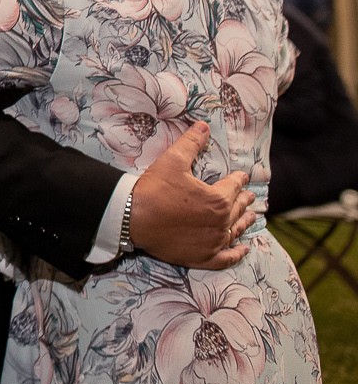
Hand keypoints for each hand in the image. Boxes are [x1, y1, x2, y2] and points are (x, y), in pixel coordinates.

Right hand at [129, 122, 255, 268]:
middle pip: (237, 209)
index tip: (241, 176)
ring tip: (250, 217)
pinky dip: (237, 253)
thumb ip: (191, 143)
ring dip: (244, 223)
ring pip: (235, 231)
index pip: (233, 187)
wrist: (132, 218)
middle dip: (244, 200)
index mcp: (218, 200)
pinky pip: (227, 258)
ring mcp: (213, 242)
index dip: (238, 179)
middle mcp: (221, 223)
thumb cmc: (153, 189)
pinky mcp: (203, 257)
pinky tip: (243, 249)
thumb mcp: (172, 160)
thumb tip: (204, 126)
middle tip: (248, 196)